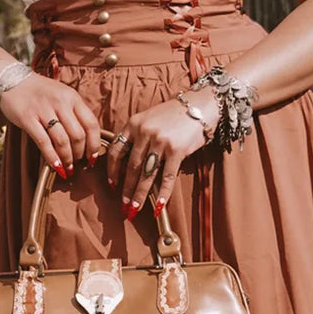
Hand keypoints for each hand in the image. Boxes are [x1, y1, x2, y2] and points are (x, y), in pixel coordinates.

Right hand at [0, 73, 100, 178]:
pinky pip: (43, 142)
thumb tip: (87, 139)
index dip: (95, 144)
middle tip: (78, 163)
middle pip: (78, 135)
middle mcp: (60, 102)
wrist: (12, 80)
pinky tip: (55, 166)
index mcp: (72, 97)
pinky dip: (51, 157)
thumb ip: (74, 112)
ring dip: (67, 159)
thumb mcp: (62, 95)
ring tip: (68, 168)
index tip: (93, 156)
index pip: (91, 123)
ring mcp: (43, 110)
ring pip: (62, 141)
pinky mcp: (28, 118)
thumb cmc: (40, 91)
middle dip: (80, 154)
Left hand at [108, 88, 218, 219]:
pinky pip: (167, 177)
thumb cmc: (174, 114)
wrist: (200, 104)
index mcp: (134, 123)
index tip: (112, 184)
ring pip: (146, 174)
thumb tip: (127, 164)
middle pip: (131, 166)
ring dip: (139, 194)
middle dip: (126, 189)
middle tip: (123, 206)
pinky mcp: (176, 149)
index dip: (112, 170)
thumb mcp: (149, 118)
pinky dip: (162, 193)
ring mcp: (160, 141)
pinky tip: (158, 206)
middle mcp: (144, 131)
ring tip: (134, 209)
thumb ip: (137, 136)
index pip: (116, 150)